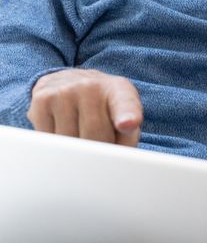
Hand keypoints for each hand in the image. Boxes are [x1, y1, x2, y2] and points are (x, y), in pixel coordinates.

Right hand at [28, 68, 142, 146]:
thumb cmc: (103, 109)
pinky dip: (55, 144)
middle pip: (95, 136)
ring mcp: (65, 90)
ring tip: (79, 133)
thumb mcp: (123, 117)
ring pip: (69, 141)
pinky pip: (48, 139)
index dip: (128, 116)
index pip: (126, 104)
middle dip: (97, 151)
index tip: (128, 124)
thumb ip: (127, 138)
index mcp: (120, 91)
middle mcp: (91, 85)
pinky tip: (62, 128)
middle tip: (97, 142)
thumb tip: (116, 159)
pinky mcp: (42, 99)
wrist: (71, 83)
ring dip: (74, 150)